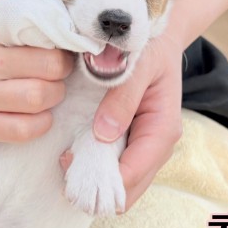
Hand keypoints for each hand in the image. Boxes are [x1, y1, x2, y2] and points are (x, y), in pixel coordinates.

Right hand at [0, 0, 73, 141]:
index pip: (40, 34)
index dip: (60, 42)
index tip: (59, 45)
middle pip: (48, 70)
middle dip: (61, 72)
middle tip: (56, 71)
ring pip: (41, 99)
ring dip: (52, 96)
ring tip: (45, 90)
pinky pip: (30, 129)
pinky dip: (41, 121)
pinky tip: (34, 112)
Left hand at [59, 34, 183, 211]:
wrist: (155, 39)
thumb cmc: (146, 48)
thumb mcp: (136, 65)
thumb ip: (121, 98)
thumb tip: (104, 135)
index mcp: (162, 127)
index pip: (136, 169)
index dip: (106, 180)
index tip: (73, 172)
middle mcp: (157, 143)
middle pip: (131, 186)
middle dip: (100, 189)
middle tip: (64, 181)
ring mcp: (144, 145)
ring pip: (124, 182)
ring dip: (96, 181)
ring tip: (65, 168)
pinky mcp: (131, 141)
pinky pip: (116, 167)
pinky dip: (95, 169)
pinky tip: (71, 159)